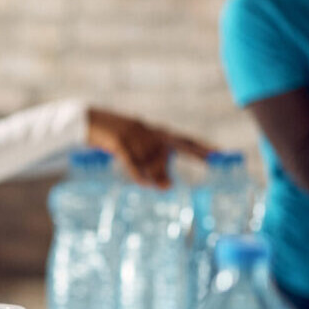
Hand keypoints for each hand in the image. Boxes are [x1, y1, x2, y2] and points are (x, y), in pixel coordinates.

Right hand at [85, 108, 213, 187]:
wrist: (88, 121)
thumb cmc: (118, 141)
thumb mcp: (138, 154)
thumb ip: (154, 169)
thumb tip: (169, 188)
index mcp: (157, 132)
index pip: (185, 141)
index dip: (203, 148)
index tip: (220, 154)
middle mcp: (149, 131)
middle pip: (168, 150)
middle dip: (176, 163)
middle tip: (177, 180)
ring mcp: (134, 134)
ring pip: (149, 159)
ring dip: (148, 172)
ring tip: (144, 179)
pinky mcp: (118, 140)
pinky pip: (132, 161)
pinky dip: (138, 173)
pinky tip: (144, 183)